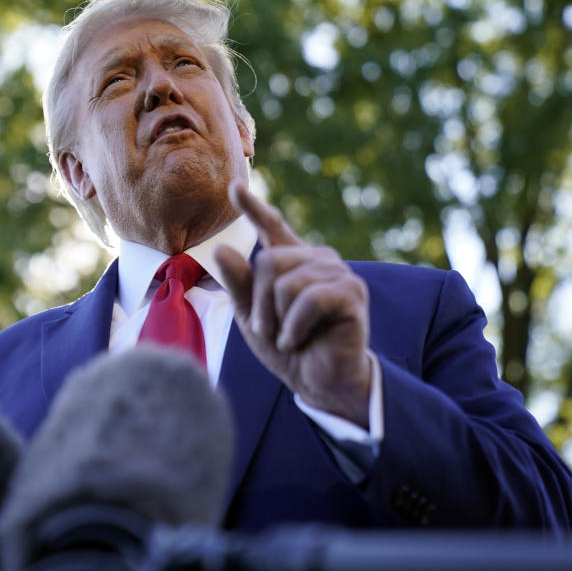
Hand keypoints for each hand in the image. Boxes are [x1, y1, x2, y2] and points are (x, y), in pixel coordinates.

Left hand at [214, 182, 372, 427]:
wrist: (318, 382)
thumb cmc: (287, 347)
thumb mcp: (252, 316)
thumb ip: (238, 284)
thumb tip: (220, 248)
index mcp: (293, 261)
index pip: (271, 228)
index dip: (254, 208)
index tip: (234, 187)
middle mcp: (317, 259)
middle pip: (268, 262)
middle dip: (259, 304)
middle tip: (270, 331)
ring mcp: (338, 273)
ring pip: (284, 282)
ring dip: (277, 320)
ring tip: (288, 338)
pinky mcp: (351, 293)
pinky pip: (306, 300)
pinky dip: (293, 327)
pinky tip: (298, 340)